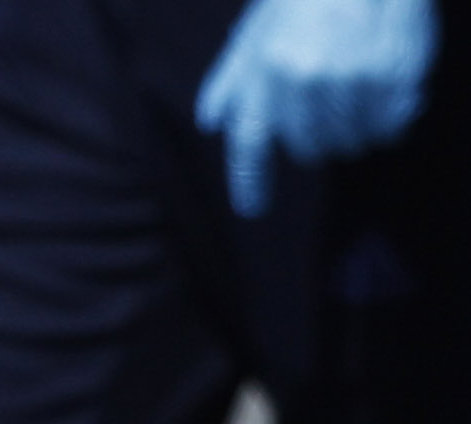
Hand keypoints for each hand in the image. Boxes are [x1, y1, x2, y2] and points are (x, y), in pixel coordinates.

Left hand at [196, 0, 439, 215]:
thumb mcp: (255, 32)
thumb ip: (231, 78)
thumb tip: (211, 122)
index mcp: (266, 73)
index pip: (250, 144)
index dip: (251, 182)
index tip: (253, 208)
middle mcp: (306, 80)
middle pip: (309, 148)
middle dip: (316, 144)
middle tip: (327, 119)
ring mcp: (353, 77)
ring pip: (352, 140)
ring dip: (355, 133)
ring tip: (359, 104)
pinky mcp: (395, 72)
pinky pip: (392, 121)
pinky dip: (391, 120)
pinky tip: (388, 101)